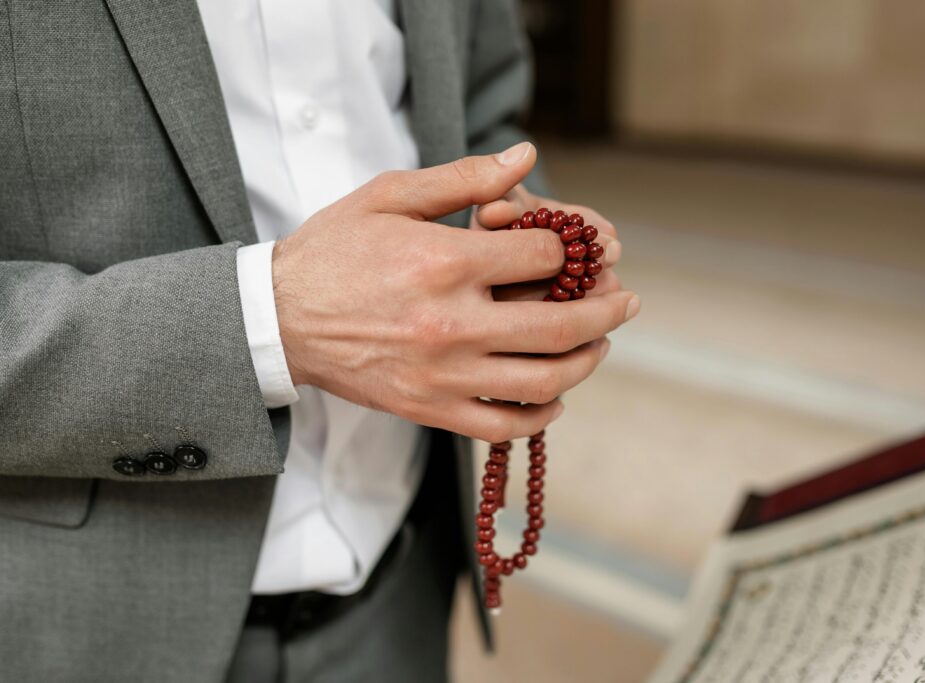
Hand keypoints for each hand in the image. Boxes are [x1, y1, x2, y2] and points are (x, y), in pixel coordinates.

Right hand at [272, 142, 640, 442]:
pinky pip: (503, 426)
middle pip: (560, 326)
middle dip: (607, 312)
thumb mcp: (388, 196)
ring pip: (544, 382)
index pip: (542, 257)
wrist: (275, 318)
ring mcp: (443, 374)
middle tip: (627, 302)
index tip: (573, 248)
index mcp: (445, 263)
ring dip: (587, 363)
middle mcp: (452, 324)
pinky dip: (541, 416)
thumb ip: (462, 179)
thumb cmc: (332, 251)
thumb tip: (525, 157)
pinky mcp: (429, 409)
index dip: (569, 248)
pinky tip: (554, 397)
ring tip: (599, 345)